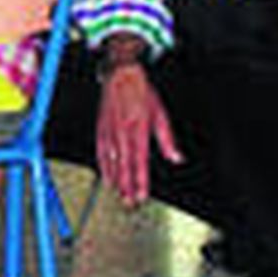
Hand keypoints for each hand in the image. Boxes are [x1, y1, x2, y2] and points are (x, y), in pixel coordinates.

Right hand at [95, 62, 181, 206]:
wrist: (120, 74)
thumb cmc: (142, 92)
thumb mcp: (160, 113)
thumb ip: (168, 139)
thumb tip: (177, 158)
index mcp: (139, 128)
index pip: (140, 161)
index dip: (140, 180)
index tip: (142, 195)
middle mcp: (122, 131)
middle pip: (124, 165)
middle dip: (127, 186)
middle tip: (129, 202)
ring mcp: (109, 130)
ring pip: (110, 160)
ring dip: (115, 179)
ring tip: (118, 193)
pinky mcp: (101, 127)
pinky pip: (100, 150)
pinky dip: (102, 165)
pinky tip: (105, 175)